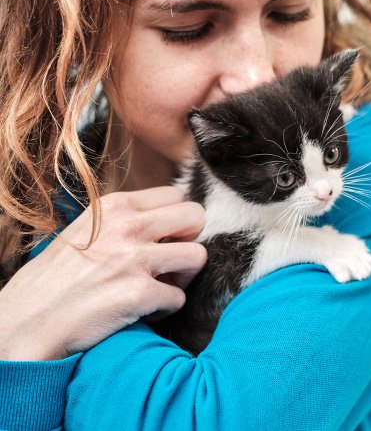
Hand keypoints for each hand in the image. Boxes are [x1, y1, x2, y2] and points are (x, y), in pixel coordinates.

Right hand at [0, 186, 205, 360]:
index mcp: (115, 205)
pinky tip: (142, 312)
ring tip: (161, 286)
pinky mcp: (139, 293)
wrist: (24, 322)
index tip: (160, 241)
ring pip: (198, 256)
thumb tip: (170, 220)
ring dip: (184, 276)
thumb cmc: (56, 280)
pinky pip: (179, 298)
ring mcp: (135, 259)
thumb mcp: (88, 229)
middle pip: (196, 217)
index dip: (175, 221)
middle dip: (189, 241)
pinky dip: (165, 309)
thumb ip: (126, 219)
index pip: (176, 196)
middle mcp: (127, 226)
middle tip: (168, 263)